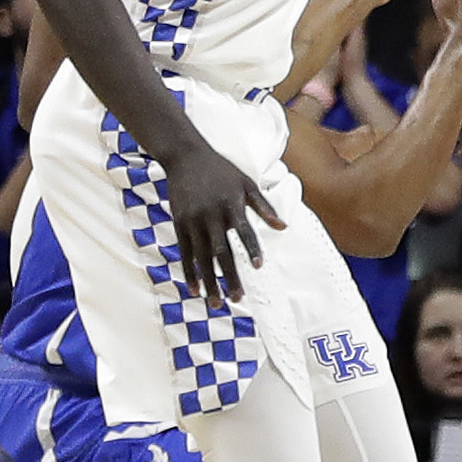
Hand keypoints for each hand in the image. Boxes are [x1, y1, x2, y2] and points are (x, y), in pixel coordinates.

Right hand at [163, 138, 280, 302]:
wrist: (186, 157)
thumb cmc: (222, 170)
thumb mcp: (247, 183)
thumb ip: (264, 207)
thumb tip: (283, 227)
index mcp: (231, 204)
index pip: (244, 231)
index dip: (251, 248)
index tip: (258, 266)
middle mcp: (211, 215)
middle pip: (221, 252)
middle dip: (229, 277)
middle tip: (238, 299)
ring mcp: (192, 221)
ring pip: (201, 258)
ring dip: (209, 282)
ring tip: (216, 303)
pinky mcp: (179, 224)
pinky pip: (185, 253)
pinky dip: (190, 272)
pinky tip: (195, 290)